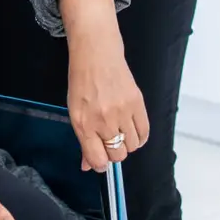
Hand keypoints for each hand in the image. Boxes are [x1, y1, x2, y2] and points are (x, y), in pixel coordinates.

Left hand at [66, 39, 148, 173]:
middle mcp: (103, 121)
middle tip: (110, 141)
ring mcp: (122, 112)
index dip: (100, 165)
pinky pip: (144, 132)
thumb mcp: (75, 112)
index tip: (101, 160)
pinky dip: (140, 137)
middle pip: (117, 155)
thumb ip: (83, 141)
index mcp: (84, 124)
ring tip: (121, 131)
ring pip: (132, 146)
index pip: (98, 160)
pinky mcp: (137, 103)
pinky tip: (132, 130)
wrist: (96, 54)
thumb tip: (89, 166)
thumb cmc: (82, 82)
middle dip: (114, 153)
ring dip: (127, 143)